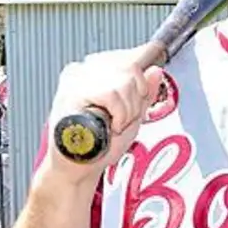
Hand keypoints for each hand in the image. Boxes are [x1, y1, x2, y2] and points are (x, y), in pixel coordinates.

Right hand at [44, 50, 165, 181]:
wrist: (79, 170)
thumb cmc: (100, 146)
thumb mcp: (131, 116)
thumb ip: (144, 94)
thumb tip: (156, 71)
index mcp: (92, 72)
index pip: (127, 57)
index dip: (140, 80)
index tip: (138, 96)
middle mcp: (81, 71)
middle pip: (130, 66)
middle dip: (136, 99)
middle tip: (122, 119)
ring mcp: (75, 80)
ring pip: (124, 80)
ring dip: (128, 111)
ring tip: (114, 125)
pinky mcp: (72, 93)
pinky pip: (112, 93)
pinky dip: (119, 114)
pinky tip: (109, 126)